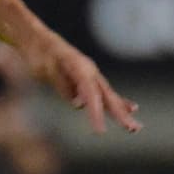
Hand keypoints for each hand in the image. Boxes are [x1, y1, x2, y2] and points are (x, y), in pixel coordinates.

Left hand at [17, 30, 140, 134]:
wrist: (37, 42)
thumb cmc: (39, 55)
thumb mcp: (46, 69)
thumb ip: (63, 85)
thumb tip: (79, 104)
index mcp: (80, 68)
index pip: (91, 94)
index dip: (96, 113)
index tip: (100, 132)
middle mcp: (90, 71)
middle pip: (107, 96)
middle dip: (120, 114)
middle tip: (134, 129)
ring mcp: (90, 75)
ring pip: (109, 96)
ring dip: (122, 112)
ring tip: (136, 128)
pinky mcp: (87, 80)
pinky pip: (104, 94)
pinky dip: (117, 102)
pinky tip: (131, 108)